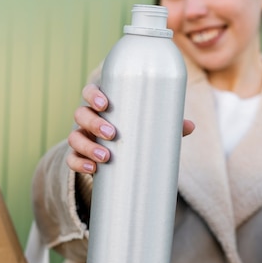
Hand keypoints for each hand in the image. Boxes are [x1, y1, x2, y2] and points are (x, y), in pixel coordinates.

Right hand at [67, 83, 194, 173]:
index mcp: (102, 106)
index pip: (90, 93)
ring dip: (87, 146)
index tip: (105, 103)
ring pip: (74, 138)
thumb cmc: (134, 134)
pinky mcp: (79, 158)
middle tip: (112, 133)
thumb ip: (166, 125)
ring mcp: (81, 139)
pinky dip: (79, 164)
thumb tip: (190, 126)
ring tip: (106, 156)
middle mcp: (88, 120)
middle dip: (94, 123)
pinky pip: (71, 160)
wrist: (118, 160)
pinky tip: (92, 169)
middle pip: (81, 115)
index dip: (93, 95)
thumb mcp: (148, 128)